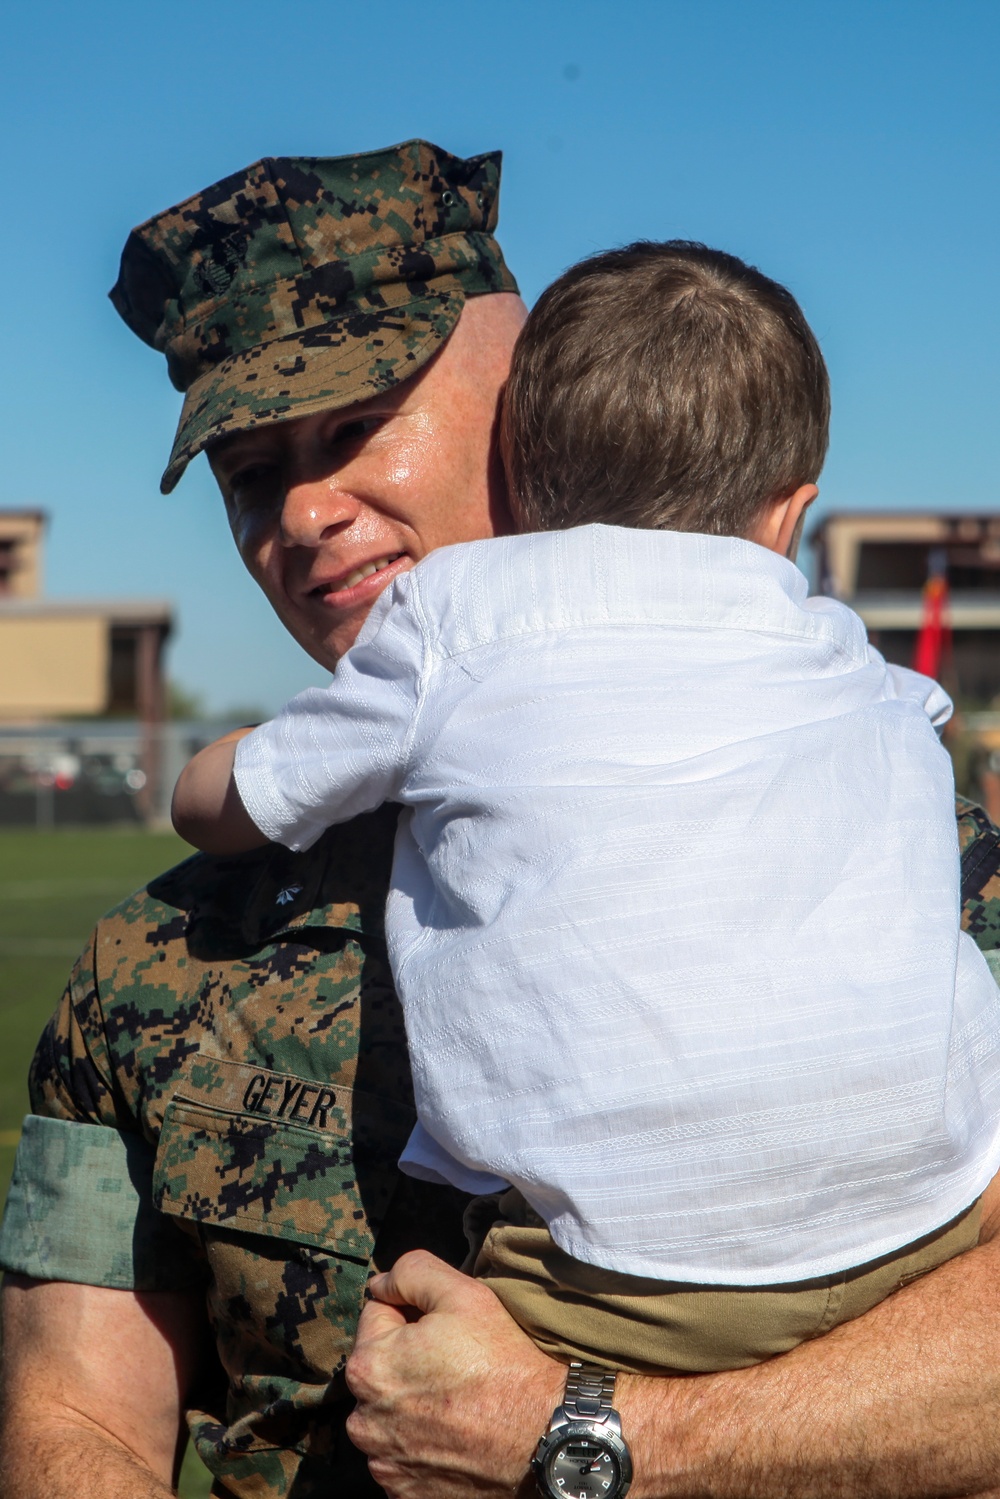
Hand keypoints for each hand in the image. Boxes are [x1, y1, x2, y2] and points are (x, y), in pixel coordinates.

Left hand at [345, 1250, 564, 1497]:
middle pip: (379, 1366)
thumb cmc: (502, 1363)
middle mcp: (364, 1420)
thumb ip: (412, 1273)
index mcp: (368, 1365)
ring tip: (456, 1400)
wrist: (541, 1437)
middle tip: (454, 1363)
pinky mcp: (403, 1492)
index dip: (413, 1314)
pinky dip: (421, 1441)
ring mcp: (383, 1462)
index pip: (377, 1315)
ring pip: (388, 1411)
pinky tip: (454, 1432)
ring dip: (411, 1401)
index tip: (445, 1329)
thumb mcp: (463, 1294)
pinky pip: (402, 1453)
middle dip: (407, 1358)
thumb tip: (381, 1283)